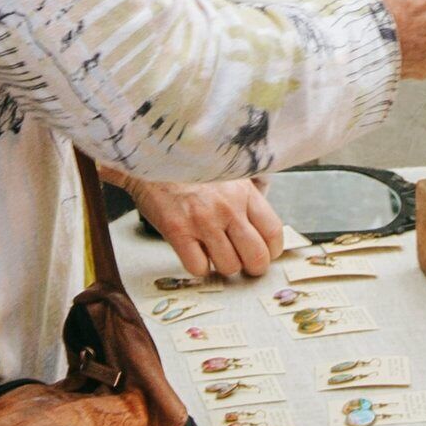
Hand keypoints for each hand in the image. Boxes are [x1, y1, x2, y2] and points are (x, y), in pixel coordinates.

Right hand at [137, 177, 287, 279]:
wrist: (151, 157)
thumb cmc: (191, 168)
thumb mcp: (229, 173)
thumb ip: (248, 196)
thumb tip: (262, 225)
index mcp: (244, 192)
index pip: (273, 232)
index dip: (271, 251)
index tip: (265, 254)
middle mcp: (228, 207)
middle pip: (256, 256)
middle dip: (252, 267)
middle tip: (244, 264)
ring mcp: (203, 221)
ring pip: (229, 267)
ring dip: (223, 266)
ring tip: (216, 254)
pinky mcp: (177, 231)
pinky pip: (199, 268)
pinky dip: (199, 267)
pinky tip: (195, 253)